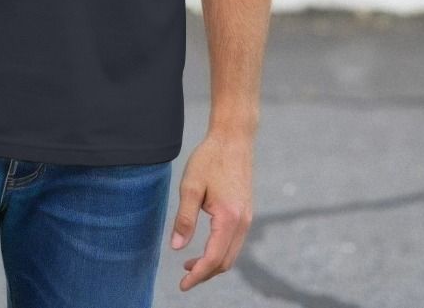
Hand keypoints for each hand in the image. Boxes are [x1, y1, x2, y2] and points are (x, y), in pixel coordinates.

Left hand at [168, 130, 253, 291]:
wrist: (233, 139)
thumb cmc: (210, 158)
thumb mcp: (190, 186)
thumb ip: (184, 218)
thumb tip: (176, 247)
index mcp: (229, 218)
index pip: (214, 258)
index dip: (197, 275)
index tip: (182, 285)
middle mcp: (243, 222)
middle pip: (225, 262)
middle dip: (205, 273)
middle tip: (183, 278)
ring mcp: (247, 218)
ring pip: (231, 254)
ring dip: (212, 264)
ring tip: (189, 264)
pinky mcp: (246, 213)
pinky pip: (234, 242)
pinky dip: (220, 251)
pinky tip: (204, 247)